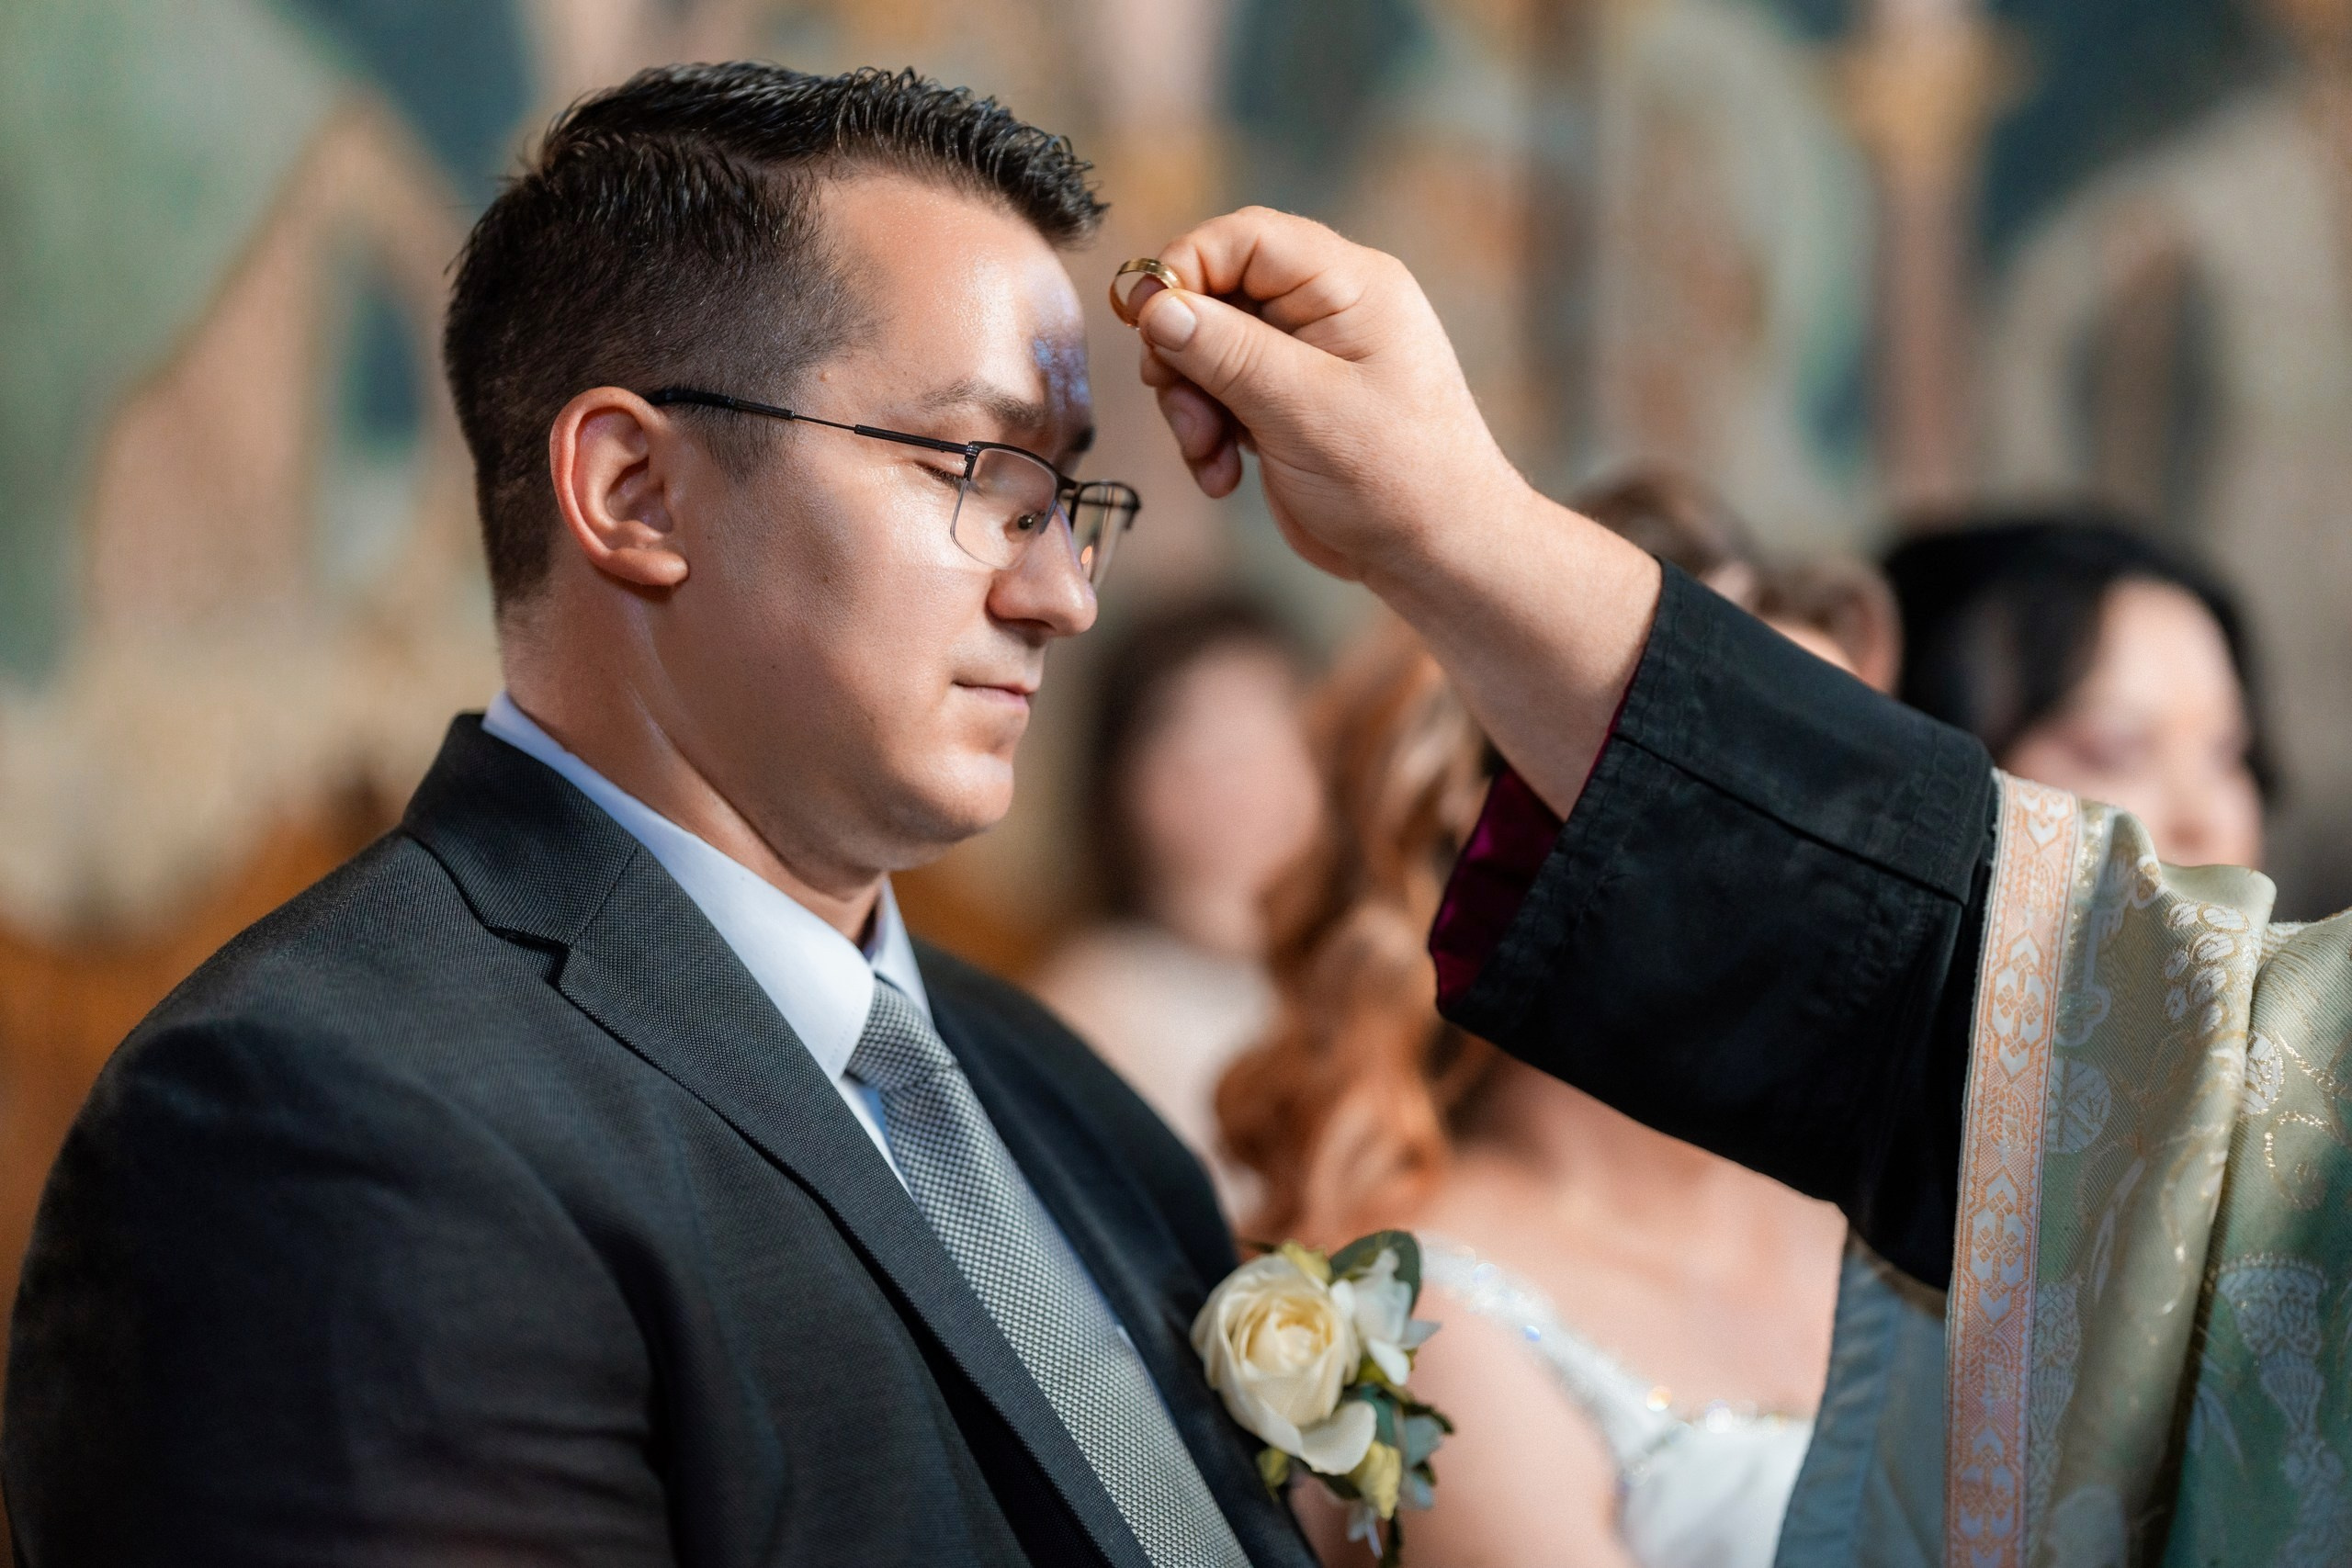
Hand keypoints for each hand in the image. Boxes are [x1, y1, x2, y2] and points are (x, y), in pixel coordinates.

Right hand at [1132, 208, 1532, 584]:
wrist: (1438, 555)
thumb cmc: (1397, 479)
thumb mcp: (1304, 409)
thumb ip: (1227, 352)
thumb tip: (1157, 306)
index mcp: (1349, 285)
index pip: (1245, 238)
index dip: (1184, 269)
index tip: (1145, 321)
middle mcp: (1327, 310)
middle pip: (1216, 293)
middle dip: (1184, 354)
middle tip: (1182, 408)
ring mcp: (1305, 359)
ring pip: (1208, 350)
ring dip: (1191, 404)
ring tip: (1211, 456)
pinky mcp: (1287, 404)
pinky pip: (1222, 395)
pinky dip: (1208, 434)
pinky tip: (1224, 475)